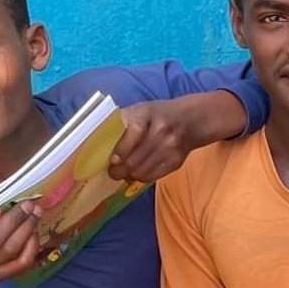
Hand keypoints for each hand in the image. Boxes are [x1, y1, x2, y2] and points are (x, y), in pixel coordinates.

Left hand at [110, 92, 243, 181]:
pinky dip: (142, 177)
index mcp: (148, 115)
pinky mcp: (176, 161)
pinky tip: (139, 172)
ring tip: (125, 172)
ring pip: (142, 171)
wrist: (191, 120)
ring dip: (130, 175)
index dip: (121, 151)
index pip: (133, 134)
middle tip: (113, 172)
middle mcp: (161, 131)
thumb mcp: (140, 110)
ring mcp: (170, 148)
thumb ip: (122, 122)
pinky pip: (153, 176)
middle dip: (119, 170)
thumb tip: (97, 141)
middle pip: (135, 160)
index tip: (112, 161)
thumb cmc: (157, 115)